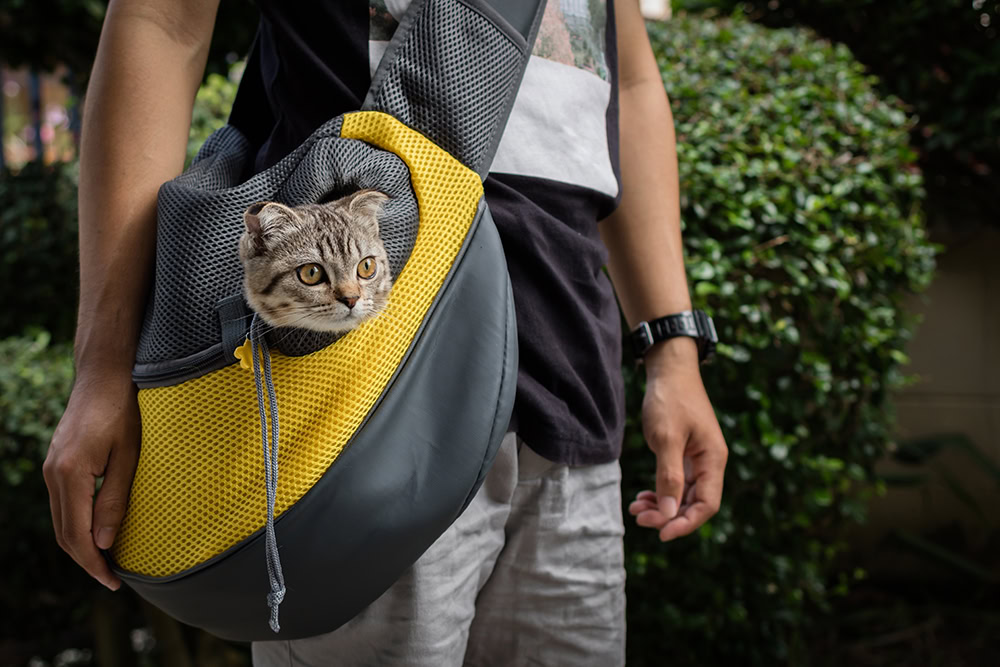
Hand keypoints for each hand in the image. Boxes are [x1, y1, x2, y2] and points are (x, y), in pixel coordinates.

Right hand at [43, 370, 140, 589]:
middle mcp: (53, 474)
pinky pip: (63, 504)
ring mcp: (51, 468)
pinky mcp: (57, 463)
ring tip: (107, 562)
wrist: (103, 376)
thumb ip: (115, 500)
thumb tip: (104, 543)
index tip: (114, 581)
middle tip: (113, 579)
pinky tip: (97, 532)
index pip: (77, 535)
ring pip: (61, 520)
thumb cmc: (124, 411)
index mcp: (70, 474)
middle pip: (64, 533)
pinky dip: (77, 525)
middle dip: (87, 560)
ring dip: (80, 545)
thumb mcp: (129, 456)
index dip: (94, 563)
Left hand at [628, 338, 727, 540]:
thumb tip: (668, 515)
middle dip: (668, 516)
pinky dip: (660, 492)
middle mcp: (709, 463)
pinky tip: (642, 496)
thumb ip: (668, 477)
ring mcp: (697, 459)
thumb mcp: (666, 439)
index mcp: (713, 460)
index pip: (707, 505)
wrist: (669, 370)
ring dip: (662, 506)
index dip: (685, 523)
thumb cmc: (670, 400)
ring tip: (637, 509)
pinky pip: (675, 483)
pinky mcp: (683, 454)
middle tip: (639, 517)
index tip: (661, 533)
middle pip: (694, 504)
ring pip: (682, 495)